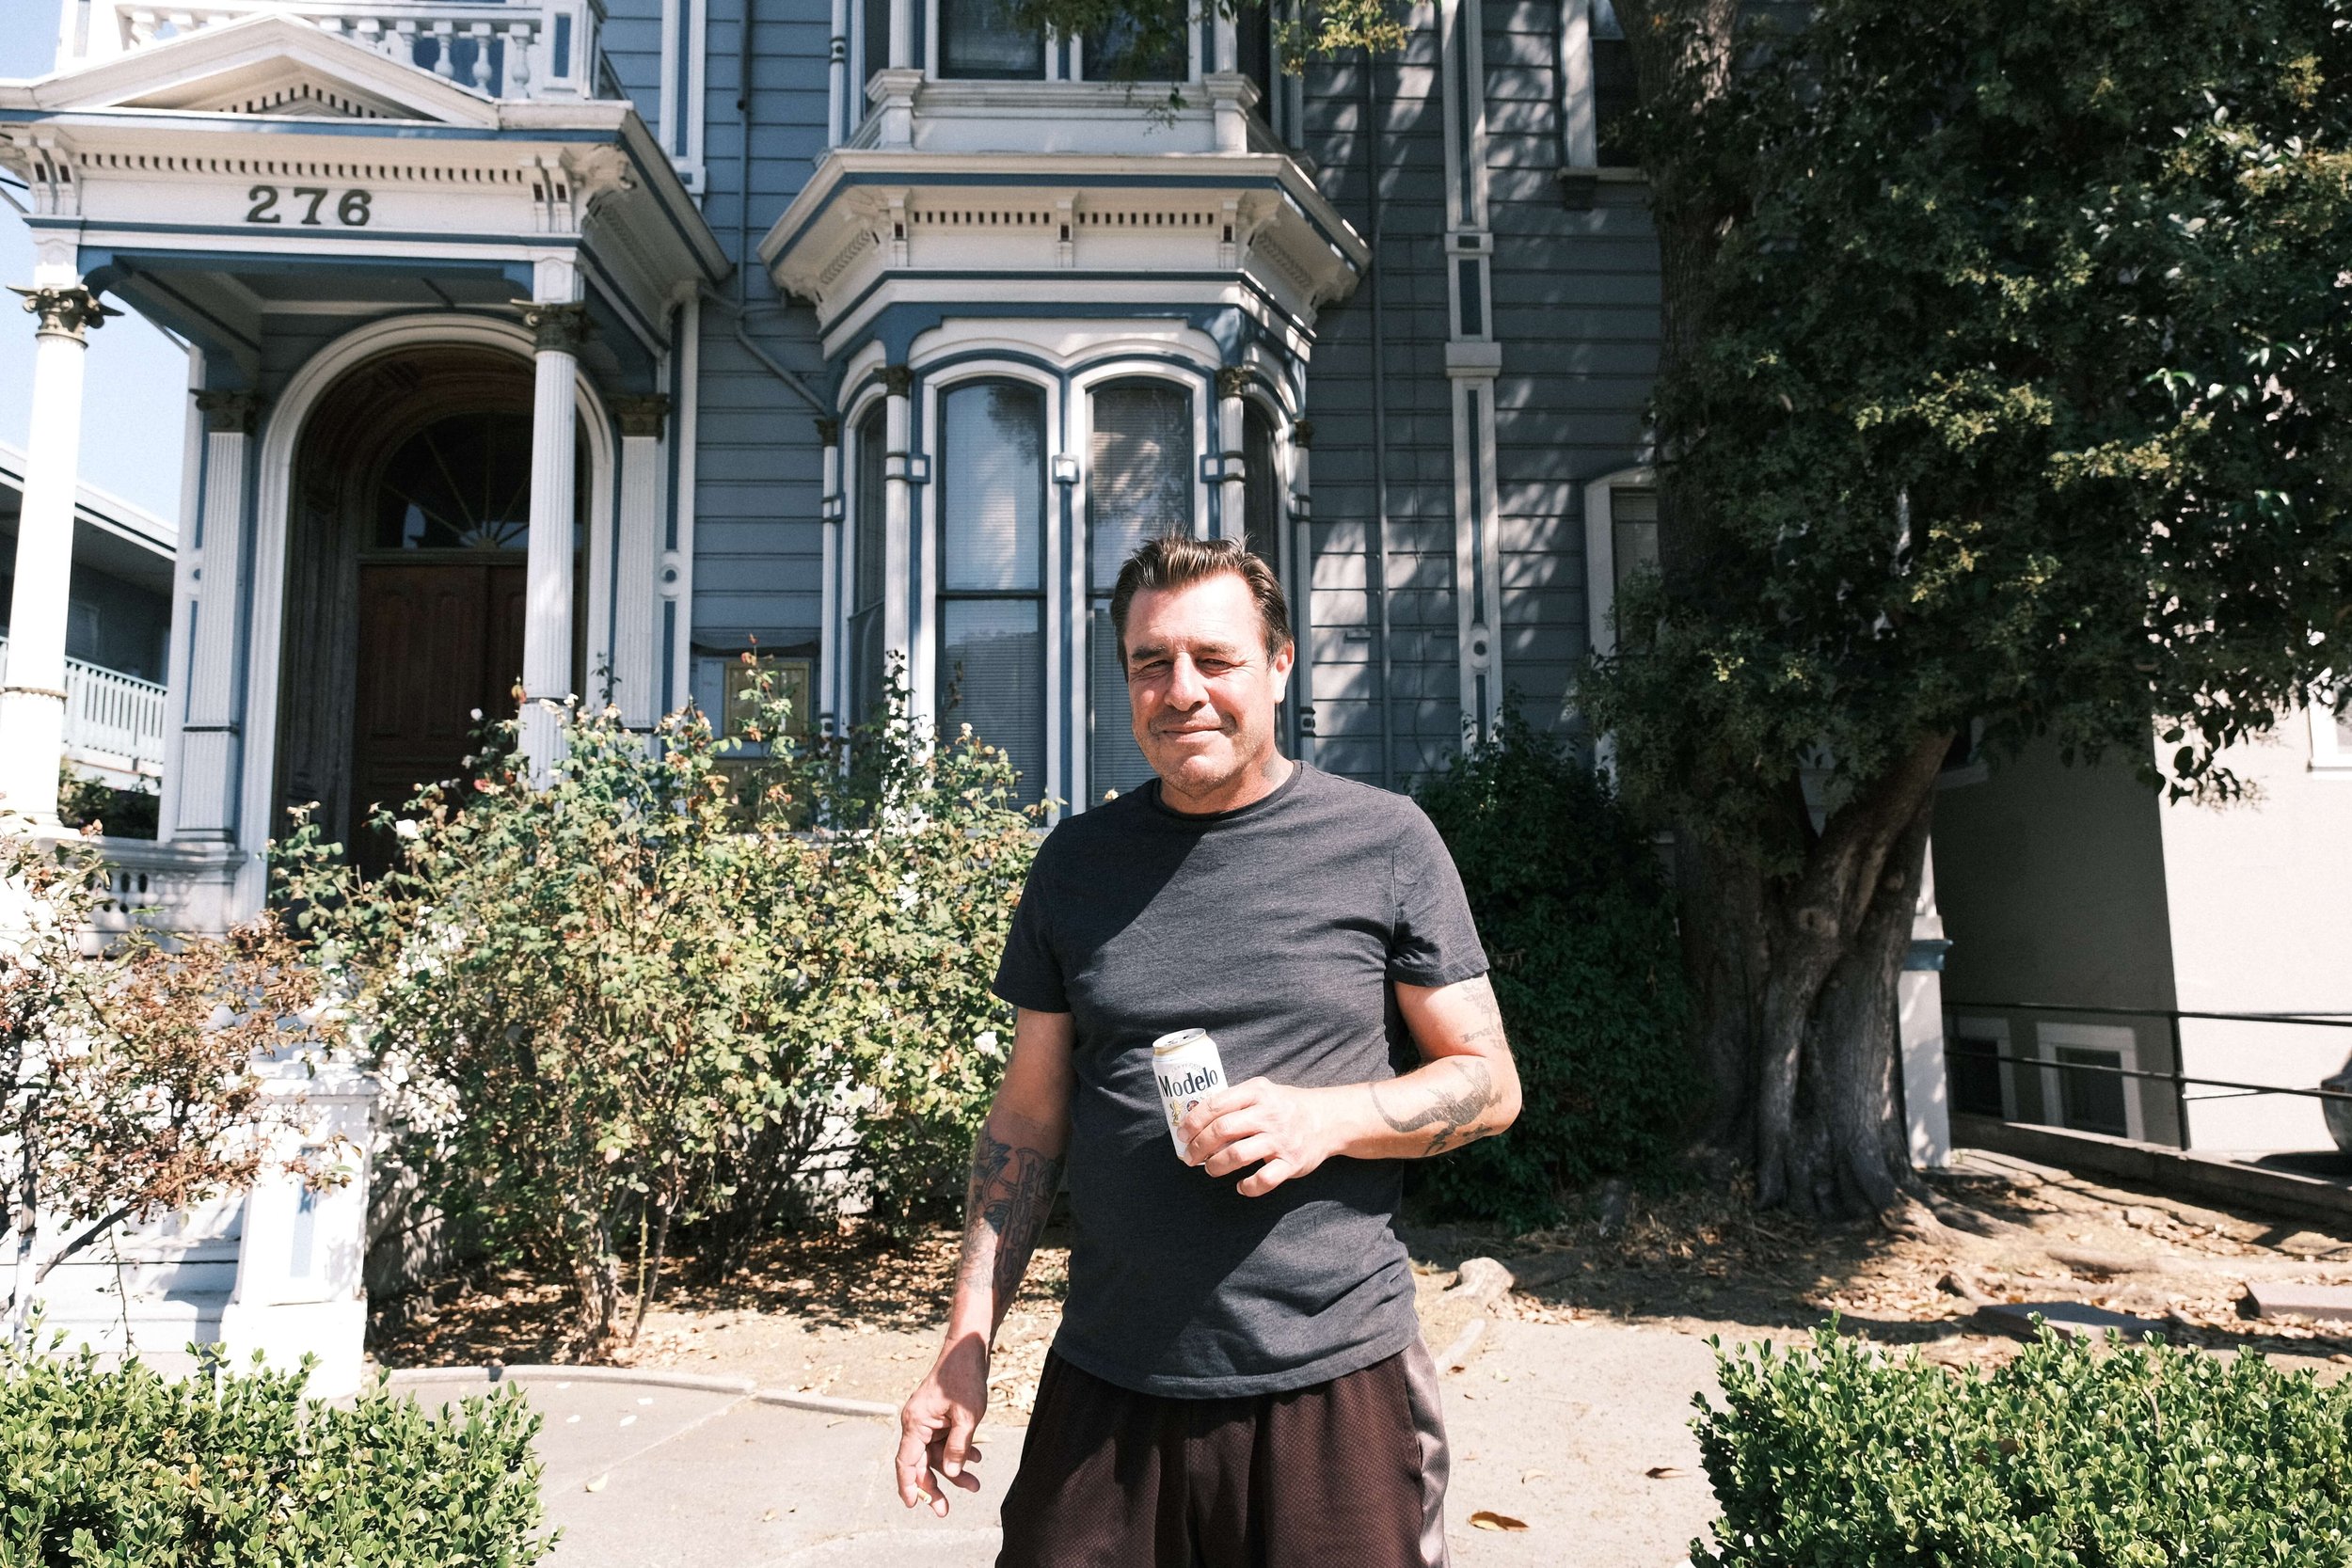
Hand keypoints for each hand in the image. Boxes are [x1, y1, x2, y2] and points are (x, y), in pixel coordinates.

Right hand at [895, 1331, 987, 1515]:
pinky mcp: (940, 1416)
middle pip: (920, 1463)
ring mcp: (928, 1419)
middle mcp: (916, 1423)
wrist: (969, 1349)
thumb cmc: (965, 1379)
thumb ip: (958, 1447)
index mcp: (915, 1423)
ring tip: (974, 1485)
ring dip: (954, 1469)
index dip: (908, 1486)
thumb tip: (950, 1474)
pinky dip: (958, 1451)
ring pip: (936, 1454)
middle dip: (934, 1487)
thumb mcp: (967, 1416)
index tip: (913, 1506)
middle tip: (945, 1511)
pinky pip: (945, 1441)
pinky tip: (976, 1457)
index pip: (906, 1462)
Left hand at [1177, 1076, 1336, 1195]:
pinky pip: (1263, 1179)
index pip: (1216, 1104)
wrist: (1328, 1119)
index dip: (1193, 1121)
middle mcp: (1268, 1114)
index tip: (1181, 1134)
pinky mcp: (1291, 1162)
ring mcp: (1280, 1139)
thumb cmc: (1285, 1106)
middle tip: (1189, 1157)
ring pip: (1237, 1155)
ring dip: (1216, 1166)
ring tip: (1210, 1169)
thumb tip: (1195, 1117)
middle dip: (1198, 1146)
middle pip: (1222, 1130)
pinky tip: (1240, 1186)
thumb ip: (1234, 1100)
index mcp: (1256, 1093)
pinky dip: (1247, 1186)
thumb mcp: (1262, 1091)